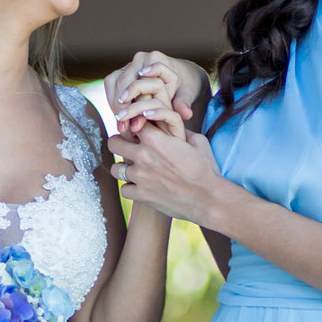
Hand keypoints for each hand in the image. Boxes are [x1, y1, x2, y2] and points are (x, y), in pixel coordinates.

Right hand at [105, 52, 208, 135]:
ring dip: (114, 105)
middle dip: (122, 106)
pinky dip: (112, 100)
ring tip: (120, 126)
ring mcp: (130, 63)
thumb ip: (184, 102)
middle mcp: (141, 58)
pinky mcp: (122, 71)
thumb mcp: (187, 94)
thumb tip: (186, 113)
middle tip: (124, 128)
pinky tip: (118, 118)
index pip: (142, 80)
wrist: (178, 78)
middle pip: (124, 81)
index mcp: (156, 58)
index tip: (137, 118)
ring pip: (114, 82)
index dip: (138, 101)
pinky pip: (110, 84)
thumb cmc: (183, 86)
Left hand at [107, 126, 223, 222]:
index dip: (134, 127)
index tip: (137, 132)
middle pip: (113, 143)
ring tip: (134, 170)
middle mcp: (143, 156)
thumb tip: (174, 126)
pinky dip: (131, 189)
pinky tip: (141, 187)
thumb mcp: (196, 141)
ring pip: (116, 169)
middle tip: (128, 149)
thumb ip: (180, 131)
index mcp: (155, 138)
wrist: (208, 199)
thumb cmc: (205, 169)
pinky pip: (124, 190)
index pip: (131, 123)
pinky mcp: (141, 196)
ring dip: (123, 168)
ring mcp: (139, 177)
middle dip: (120, 144)